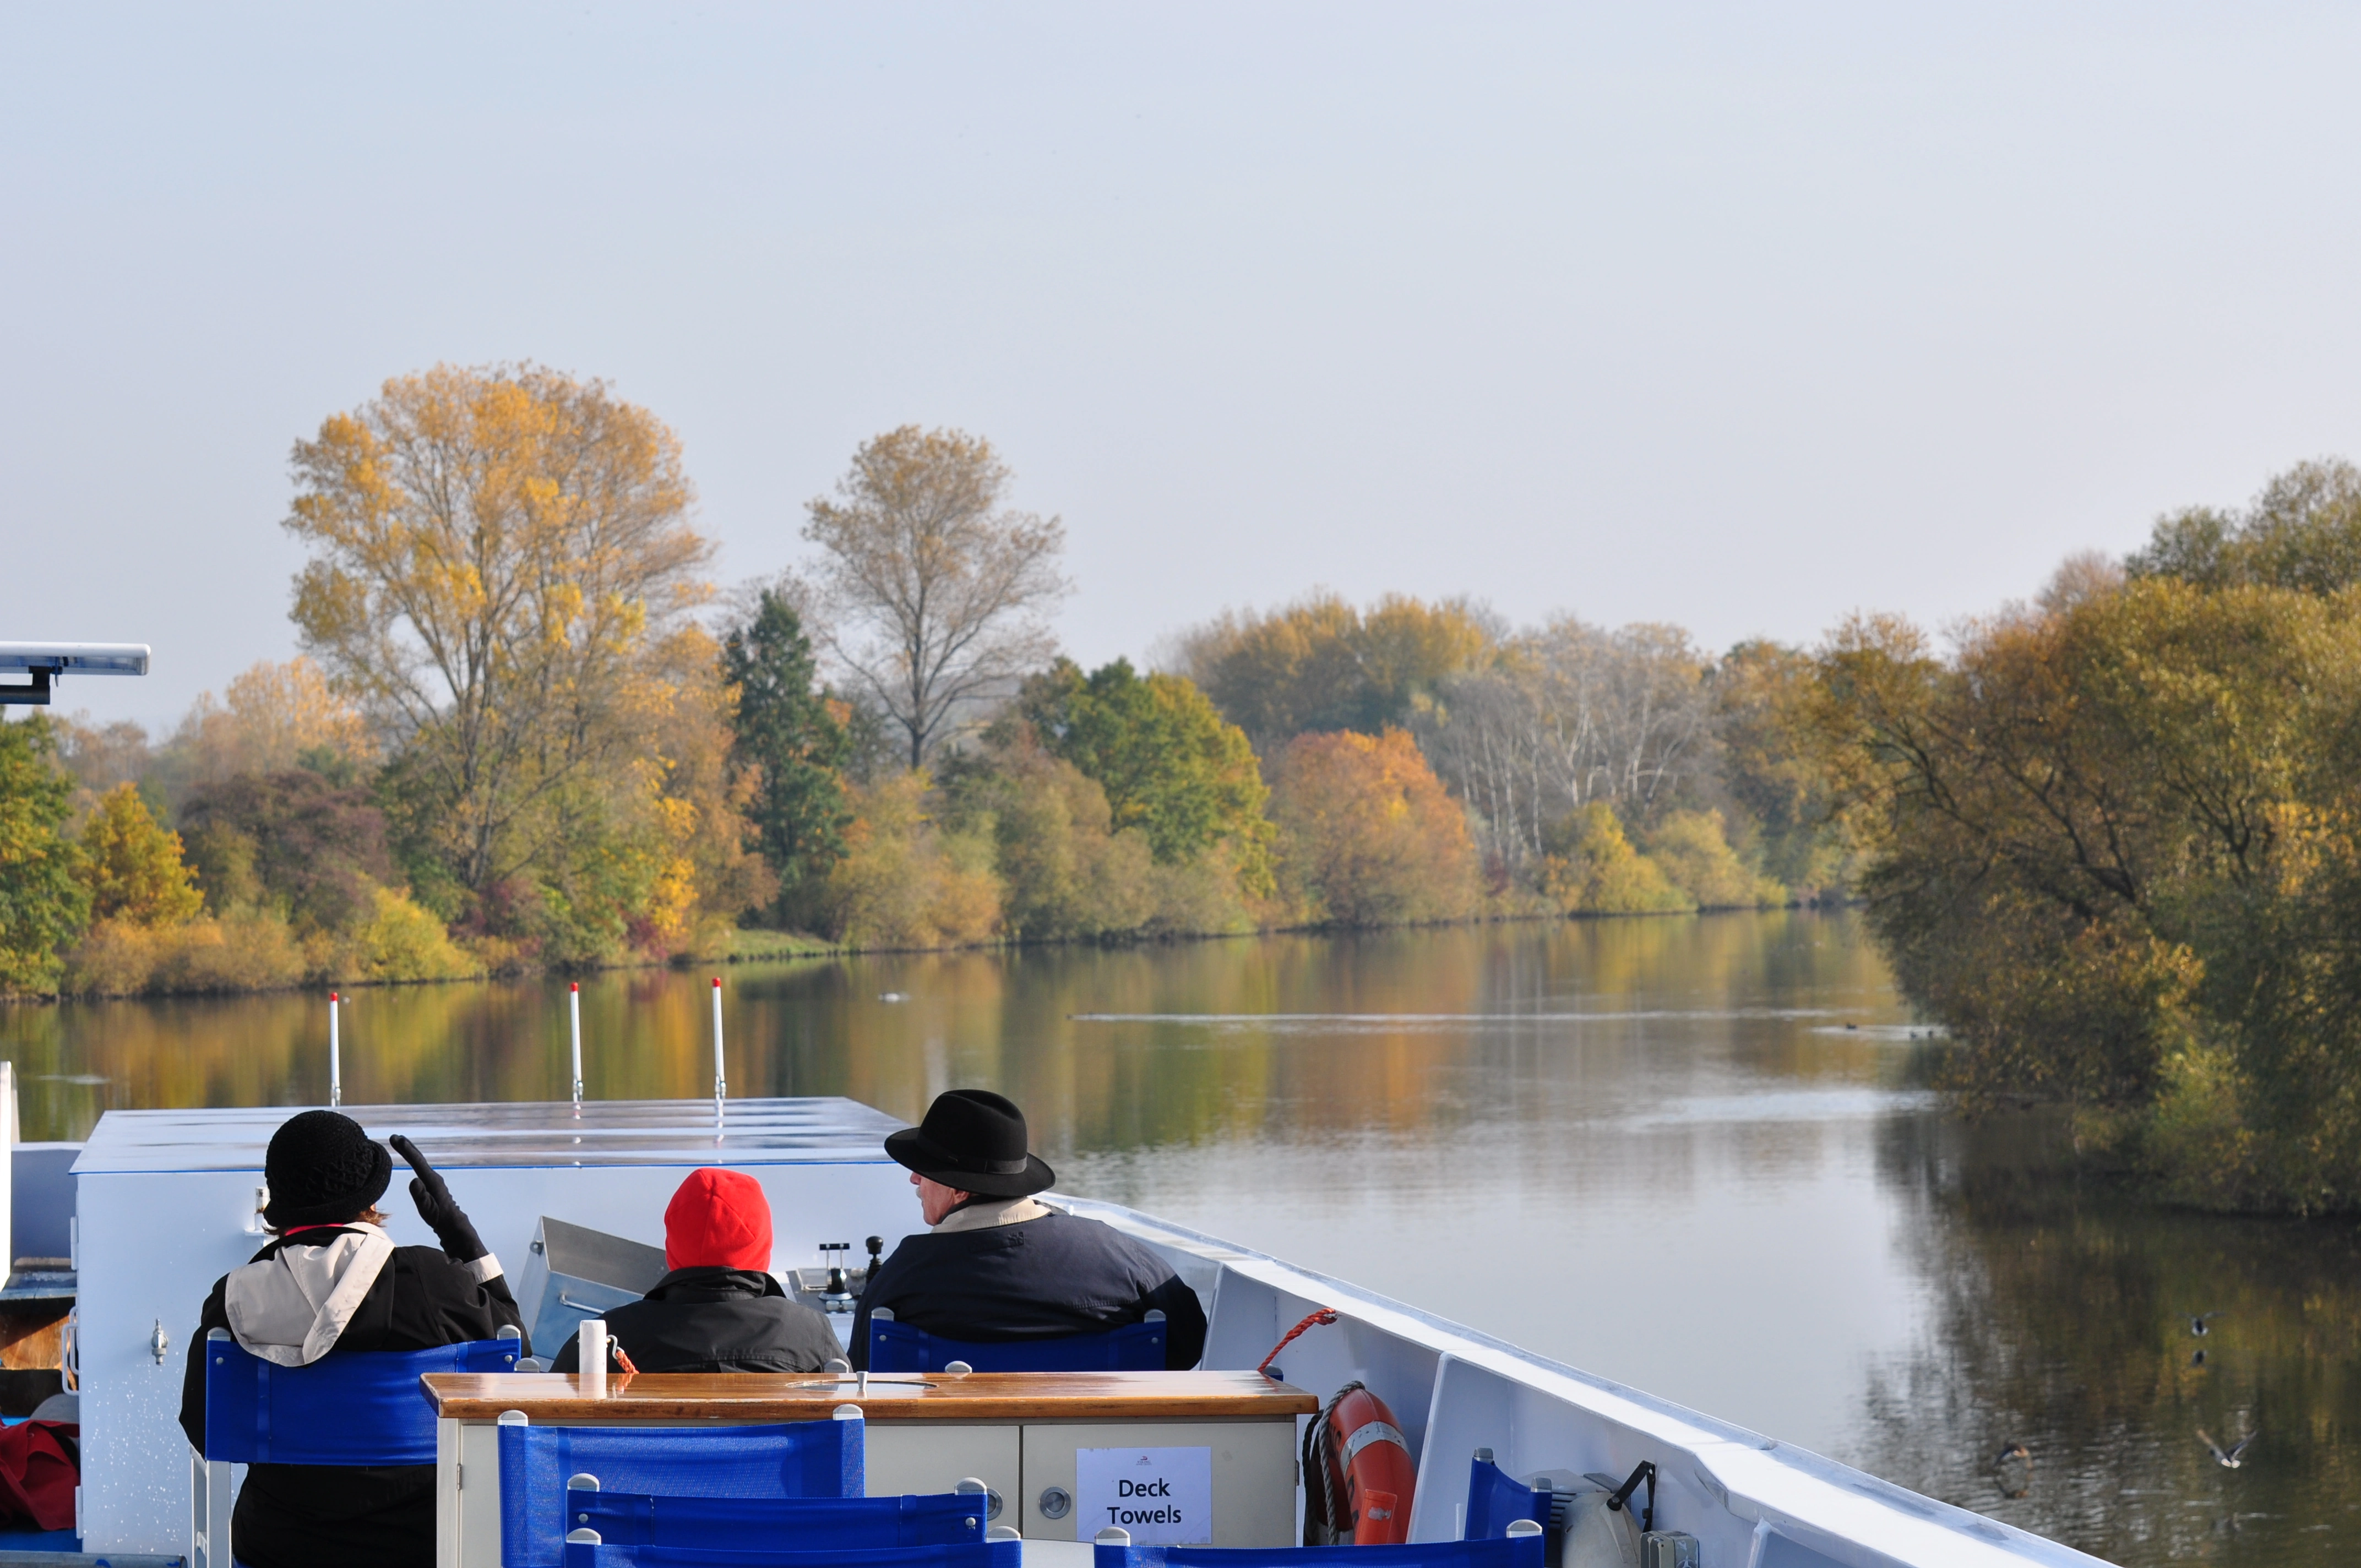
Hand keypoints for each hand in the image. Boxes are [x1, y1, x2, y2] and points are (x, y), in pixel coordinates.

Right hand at [389, 1134, 487, 1262]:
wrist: (453, 1227)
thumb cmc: (441, 1220)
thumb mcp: (428, 1210)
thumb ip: (421, 1196)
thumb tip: (413, 1180)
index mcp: (432, 1181)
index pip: (417, 1162)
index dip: (406, 1150)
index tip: (395, 1138)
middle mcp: (434, 1178)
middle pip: (419, 1159)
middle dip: (408, 1147)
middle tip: (395, 1137)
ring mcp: (434, 1183)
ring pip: (421, 1164)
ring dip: (411, 1153)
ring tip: (401, 1144)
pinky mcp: (433, 1187)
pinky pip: (422, 1170)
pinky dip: (415, 1163)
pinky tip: (413, 1164)